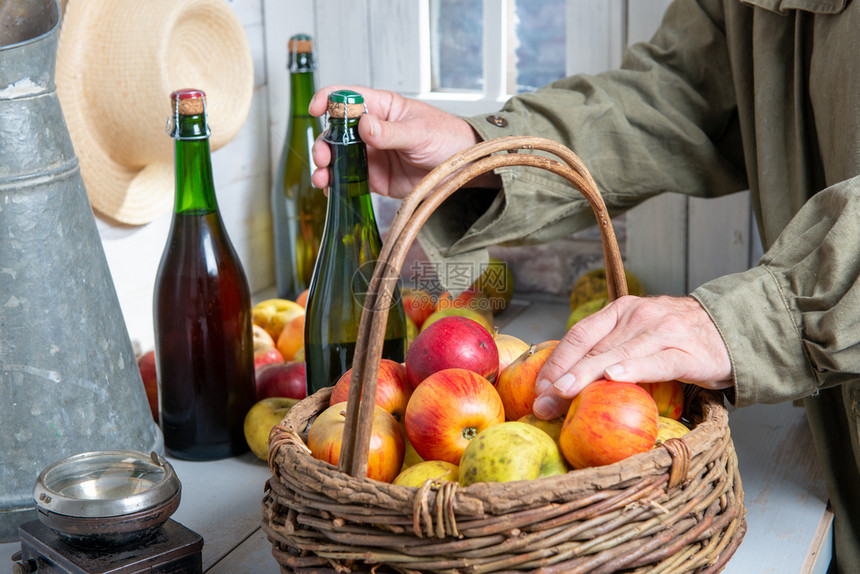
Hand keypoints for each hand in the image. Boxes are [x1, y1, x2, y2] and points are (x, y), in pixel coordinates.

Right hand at [309, 85, 493, 197]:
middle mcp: (371, 129)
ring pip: (338, 158)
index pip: (348, 96)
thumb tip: (365, 125)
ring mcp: (371, 154)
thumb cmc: (446, 137)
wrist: (462, 168)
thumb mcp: (420, 132)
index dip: (328, 100)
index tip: (316, 109)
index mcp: (381, 108)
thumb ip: (391, 132)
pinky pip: (349, 180)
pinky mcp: (374, 177)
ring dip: (326, 167)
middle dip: (324, 143)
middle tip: (323, 157)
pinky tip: (331, 190)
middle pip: (336, 131)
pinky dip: (336, 186)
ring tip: (322, 178)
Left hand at [532, 295, 733, 418]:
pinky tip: (613, 378)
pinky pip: (655, 362)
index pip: (579, 334)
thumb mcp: (637, 334)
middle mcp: (637, 317)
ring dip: (586, 376)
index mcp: (620, 311)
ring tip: (564, 394)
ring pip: (616, 355)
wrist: (732, 328)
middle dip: (563, 377)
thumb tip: (567, 378)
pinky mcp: (687, 352)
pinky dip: (633, 369)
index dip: (556, 360)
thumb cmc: (677, 339)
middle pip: (593, 348)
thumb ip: (608, 348)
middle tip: (543, 402)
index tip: (538, 386)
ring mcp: (662, 332)